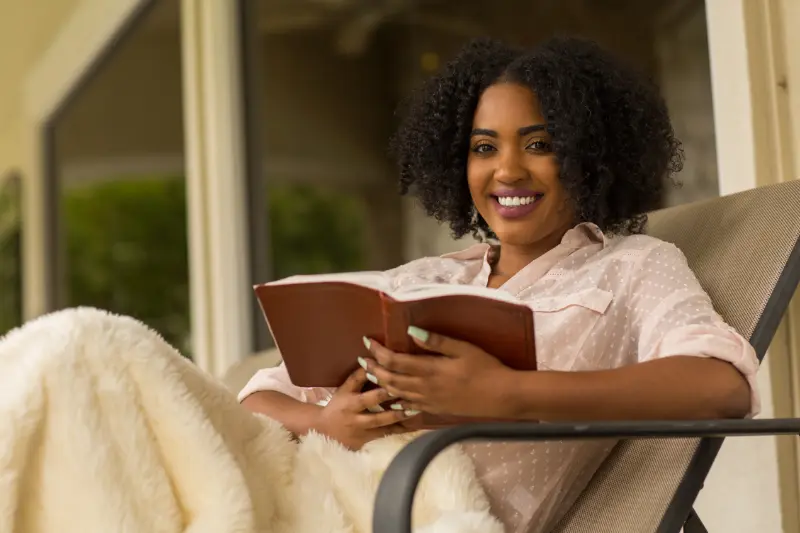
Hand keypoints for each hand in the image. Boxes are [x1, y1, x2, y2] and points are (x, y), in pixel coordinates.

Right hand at [312, 367, 417, 449]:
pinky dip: (400, 429)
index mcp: (348, 397)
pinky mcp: (367, 439)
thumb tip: (373, 360)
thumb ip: (358, 377)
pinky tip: (414, 424)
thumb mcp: (344, 389)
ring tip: (415, 409)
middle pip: (371, 404)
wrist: (324, 431)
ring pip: (381, 422)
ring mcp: (361, 427)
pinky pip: (386, 434)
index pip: (359, 383)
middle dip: (389, 397)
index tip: (391, 370)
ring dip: (398, 415)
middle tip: (407, 391)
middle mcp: (353, 412)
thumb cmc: (338, 406)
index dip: (375, 378)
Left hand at [360, 326, 515, 417]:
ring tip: (370, 375)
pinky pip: (409, 406)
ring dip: (381, 383)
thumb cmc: (485, 368)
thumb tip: (412, 331)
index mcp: (430, 370)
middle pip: (391, 379)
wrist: (501, 396)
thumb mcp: (463, 349)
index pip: (395, 360)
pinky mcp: (436, 409)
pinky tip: (391, 399)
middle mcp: (425, 387)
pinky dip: (396, 401)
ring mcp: (429, 401)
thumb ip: (436, 341)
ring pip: (397, 393)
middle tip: (362, 358)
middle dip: (374, 368)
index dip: (379, 351)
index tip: (368, 341)